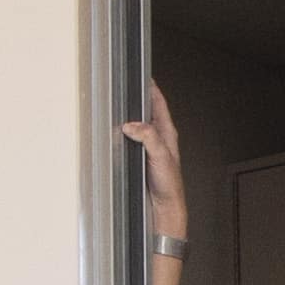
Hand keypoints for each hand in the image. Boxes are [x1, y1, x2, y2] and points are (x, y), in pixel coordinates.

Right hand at [120, 90, 190, 238]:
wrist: (164, 207)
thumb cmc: (169, 185)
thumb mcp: (161, 156)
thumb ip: (148, 137)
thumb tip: (132, 125)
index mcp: (167, 134)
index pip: (159, 104)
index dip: (152, 89)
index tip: (143, 77)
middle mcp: (159, 139)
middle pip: (146, 113)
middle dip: (136, 101)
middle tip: (125, 90)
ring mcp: (149, 149)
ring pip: (137, 128)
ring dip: (128, 119)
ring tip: (117, 109)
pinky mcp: (140, 159)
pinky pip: (130, 142)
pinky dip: (123, 136)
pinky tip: (115, 135)